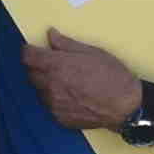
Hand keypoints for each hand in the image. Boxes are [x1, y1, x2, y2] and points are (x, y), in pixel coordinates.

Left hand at [26, 33, 141, 132]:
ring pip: (40, 91)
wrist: (125, 106)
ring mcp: (54, 104)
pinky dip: (55, 99)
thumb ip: (66, 44)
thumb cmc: (112, 77)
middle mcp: (51, 86)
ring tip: (66, 82)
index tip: (33, 49)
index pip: (28, 56)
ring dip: (46, 84)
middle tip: (54, 64)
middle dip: (38, 67)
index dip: (29, 51)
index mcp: (57, 66)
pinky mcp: (59, 118)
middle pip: (31, 74)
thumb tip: (50, 35)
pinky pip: (49, 105)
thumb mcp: (91, 52)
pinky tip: (71, 96)